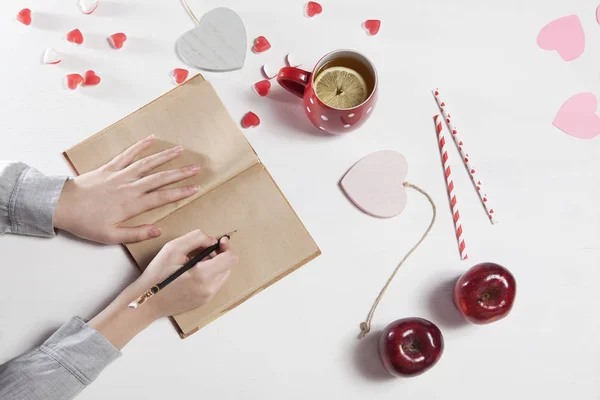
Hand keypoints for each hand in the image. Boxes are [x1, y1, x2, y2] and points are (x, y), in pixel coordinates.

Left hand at [54, 135, 200, 243]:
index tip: (195, 188)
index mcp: (131, 204)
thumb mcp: (111, 236)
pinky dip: (140, 146)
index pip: (162, 197)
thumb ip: (136, 233)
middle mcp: (129, 187)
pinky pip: (127, 154)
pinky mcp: (109, 167)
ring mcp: (120, 175)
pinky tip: (151, 139)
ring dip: (165, 156)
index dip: (181, 192)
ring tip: (180, 150)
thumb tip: (158, 230)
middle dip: (180, 173)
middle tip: (196, 168)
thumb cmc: (86, 223)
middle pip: (160, 178)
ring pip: (147, 163)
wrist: (62, 205)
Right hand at [89, 230, 237, 348]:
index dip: (227, 246)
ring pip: (223, 274)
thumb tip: (213, 241)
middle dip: (219, 254)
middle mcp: (209, 289)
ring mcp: (207, 297)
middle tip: (202, 249)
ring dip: (215, 263)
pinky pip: (215, 283)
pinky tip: (194, 270)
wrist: (146, 302)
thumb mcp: (173, 248)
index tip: (219, 240)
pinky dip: (210, 273)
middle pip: (228, 266)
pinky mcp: (203, 301)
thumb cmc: (156, 275)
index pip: (230, 258)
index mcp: (203, 276)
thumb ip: (196, 238)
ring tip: (196, 260)